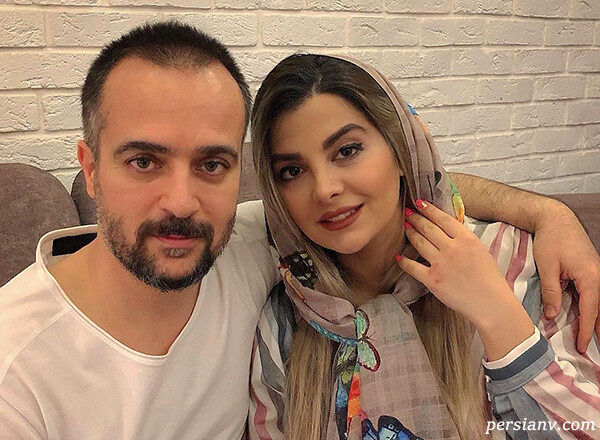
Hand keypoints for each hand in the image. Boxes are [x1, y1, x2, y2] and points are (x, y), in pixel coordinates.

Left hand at [396, 199, 526, 329]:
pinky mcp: (432, 279)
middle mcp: (452, 248)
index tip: (420, 203)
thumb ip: (465, 241)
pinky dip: (404, 261)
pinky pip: (413, 267)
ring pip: (419, 243)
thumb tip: (451, 232)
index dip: (429, 209)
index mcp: (467, 239)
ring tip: (405, 228)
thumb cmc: (491, 280)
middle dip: (416, 219)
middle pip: (428, 228)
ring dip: (411, 234)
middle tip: (408, 213)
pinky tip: (399, 257)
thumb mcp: (482, 251)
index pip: (443, 219)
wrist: (491, 303)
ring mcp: (441, 263)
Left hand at [533, 202, 599, 352]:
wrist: (556, 218)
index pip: (590, 311)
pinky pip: (594, 293)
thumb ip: (551, 292)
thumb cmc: (550, 240)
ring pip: (599, 302)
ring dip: (597, 319)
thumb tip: (552, 316)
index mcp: (590, 277)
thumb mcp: (547, 267)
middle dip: (598, 329)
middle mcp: (599, 277)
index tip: (581, 347)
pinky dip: (593, 306)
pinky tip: (588, 316)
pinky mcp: (591, 270)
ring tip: (594, 337)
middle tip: (595, 349)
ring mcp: (597, 273)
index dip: (585, 330)